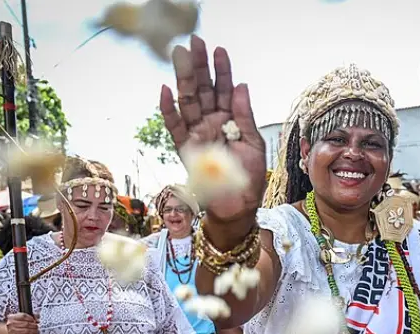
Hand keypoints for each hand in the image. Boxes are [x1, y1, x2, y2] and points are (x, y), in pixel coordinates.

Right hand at [5, 313, 37, 333]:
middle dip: (34, 325)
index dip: (31, 318)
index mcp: (12, 317)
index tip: (34, 320)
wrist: (6, 333)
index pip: (23, 316)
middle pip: (26, 324)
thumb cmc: (14, 325)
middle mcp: (11, 324)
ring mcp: (13, 332)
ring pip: (27, 331)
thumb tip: (37, 316)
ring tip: (37, 331)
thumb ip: (29, 315)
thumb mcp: (19, 318)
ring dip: (34, 331)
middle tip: (37, 326)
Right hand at [160, 37, 265, 224]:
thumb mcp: (253, 143)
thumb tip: (240, 85)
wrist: (237, 205)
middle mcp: (211, 122)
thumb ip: (244, 115)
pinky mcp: (184, 147)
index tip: (219, 50)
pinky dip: (168, 108)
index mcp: (229, 120)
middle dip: (200, 65)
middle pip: (203, 89)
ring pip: (187, 100)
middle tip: (195, 41)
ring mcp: (196, 133)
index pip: (223, 89)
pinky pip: (174, 125)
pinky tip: (166, 90)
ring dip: (184, 78)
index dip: (221, 70)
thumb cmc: (248, 177)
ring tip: (180, 55)